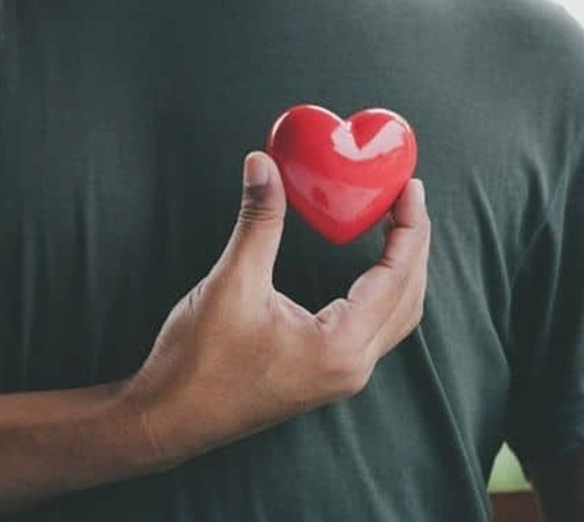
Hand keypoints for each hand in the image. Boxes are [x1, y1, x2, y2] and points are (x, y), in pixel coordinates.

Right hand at [122, 150, 429, 469]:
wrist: (169, 418)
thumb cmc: (198, 362)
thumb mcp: (232, 283)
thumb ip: (258, 222)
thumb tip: (263, 164)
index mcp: (340, 346)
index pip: (397, 277)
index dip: (409, 227)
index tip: (410, 187)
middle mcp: (351, 367)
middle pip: (408, 297)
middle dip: (413, 244)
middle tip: (406, 197)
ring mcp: (339, 376)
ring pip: (395, 317)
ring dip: (402, 271)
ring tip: (395, 226)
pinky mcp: (324, 376)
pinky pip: (374, 330)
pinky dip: (382, 292)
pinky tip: (368, 269)